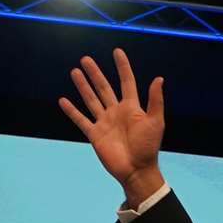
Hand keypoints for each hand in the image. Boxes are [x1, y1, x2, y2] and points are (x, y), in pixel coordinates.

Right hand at [58, 48, 164, 196]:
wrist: (136, 170)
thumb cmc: (149, 147)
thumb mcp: (156, 121)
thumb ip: (155, 100)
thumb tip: (159, 78)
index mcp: (131, 107)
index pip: (126, 81)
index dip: (122, 67)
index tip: (117, 52)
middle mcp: (116, 112)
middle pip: (104, 87)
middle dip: (95, 73)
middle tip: (85, 59)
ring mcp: (104, 122)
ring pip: (91, 99)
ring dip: (83, 86)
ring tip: (75, 71)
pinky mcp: (95, 134)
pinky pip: (81, 120)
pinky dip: (72, 110)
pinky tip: (63, 100)